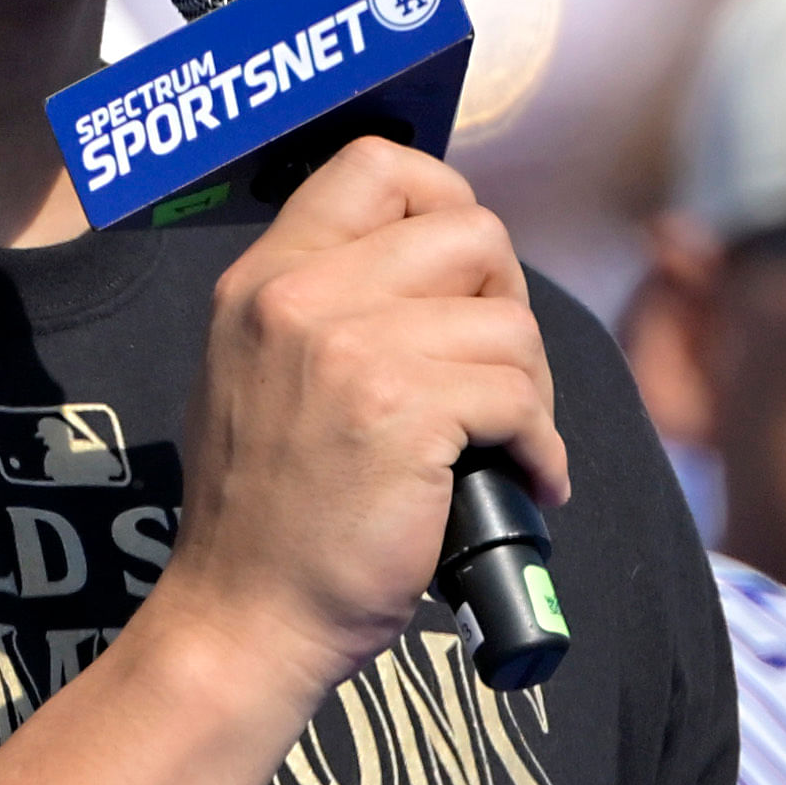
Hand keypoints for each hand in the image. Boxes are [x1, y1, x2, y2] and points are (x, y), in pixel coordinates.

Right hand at [145, 139, 568, 702]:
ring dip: (531, 389)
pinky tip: (524, 479)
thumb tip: (428, 270)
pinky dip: (540, 446)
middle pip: (469, 232)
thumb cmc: (264, 518)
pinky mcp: (406, 414)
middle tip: (497, 373)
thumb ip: (319, 307)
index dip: (447, 202)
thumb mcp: (252, 375)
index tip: (467, 275)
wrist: (244, 619)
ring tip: (508, 441)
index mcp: (265, 278)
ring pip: (508, 323)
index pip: (377, 165)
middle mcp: (300, 299)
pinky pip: (518, 397)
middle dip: (507, 303)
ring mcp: (352, 352)